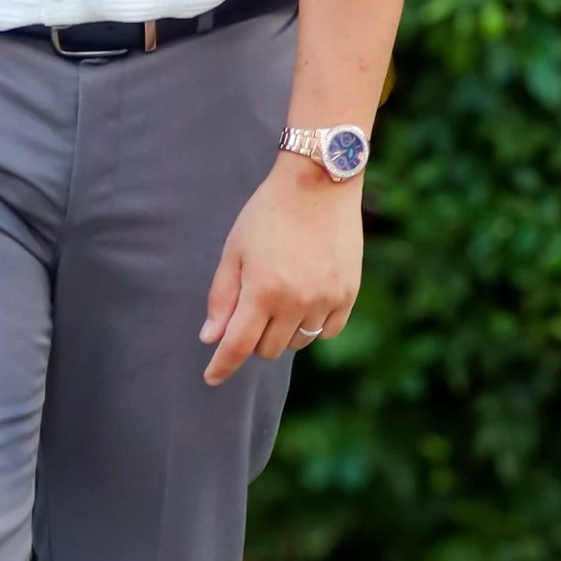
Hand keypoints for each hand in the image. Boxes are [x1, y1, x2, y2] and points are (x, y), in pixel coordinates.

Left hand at [199, 159, 362, 387]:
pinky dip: (312, 325)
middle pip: (268, 349)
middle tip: (253, 308)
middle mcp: (296, 301)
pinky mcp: (348, 294)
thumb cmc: (268, 213)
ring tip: (280, 298)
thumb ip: (222, 297)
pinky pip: (327, 331)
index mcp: (263, 291)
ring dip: (283, 332)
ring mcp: (326, 299)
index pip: (238, 345)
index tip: (211, 377)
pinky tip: (305, 301)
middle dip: (254, 337)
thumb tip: (212, 339)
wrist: (319, 182)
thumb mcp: (235, 250)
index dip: (222, 365)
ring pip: (298, 343)